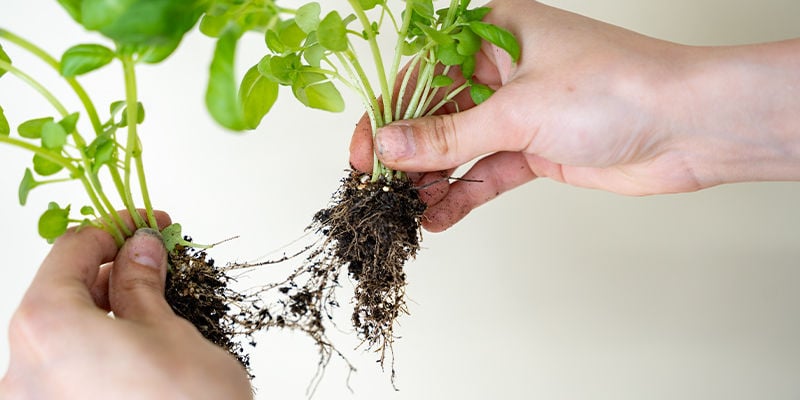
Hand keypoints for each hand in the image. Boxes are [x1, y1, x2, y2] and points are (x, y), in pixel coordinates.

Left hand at [0, 212, 251, 399]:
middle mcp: (20, 368)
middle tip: (155, 258)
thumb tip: (140, 249)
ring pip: (59, 335)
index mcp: (46, 328)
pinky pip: (62, 370)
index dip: (114, 229)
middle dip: (108, 270)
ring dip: (101, 309)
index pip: (71, 251)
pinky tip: (133, 344)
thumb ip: (142, 283)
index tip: (146, 225)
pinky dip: (93, 347)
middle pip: (58, 293)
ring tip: (151, 303)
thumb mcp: (171, 332)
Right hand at [350, 0, 799, 231]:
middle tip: (381, 189)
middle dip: (410, 154)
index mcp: (493, 34)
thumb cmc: (617, 88)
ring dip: (434, 181)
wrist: (689, 127)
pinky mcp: (536, 147)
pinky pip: (487, 171)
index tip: (364, 151)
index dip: (387, 114)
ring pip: (460, 147)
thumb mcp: (517, 111)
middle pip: (437, 114)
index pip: (421, 73)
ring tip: (408, 211)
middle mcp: (502, 70)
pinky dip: (464, 194)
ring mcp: (520, 111)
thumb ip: (448, 135)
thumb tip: (390, 145)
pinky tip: (439, 218)